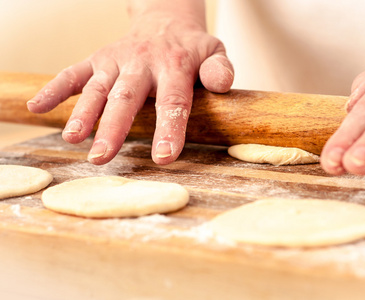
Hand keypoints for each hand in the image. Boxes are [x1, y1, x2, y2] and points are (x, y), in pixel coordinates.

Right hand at [27, 7, 233, 164]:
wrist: (165, 22)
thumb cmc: (192, 49)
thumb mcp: (214, 52)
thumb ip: (219, 69)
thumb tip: (221, 84)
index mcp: (175, 65)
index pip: (173, 101)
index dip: (169, 129)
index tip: (164, 157)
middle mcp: (142, 63)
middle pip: (127, 97)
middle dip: (113, 128)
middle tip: (102, 157)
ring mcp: (116, 61)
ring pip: (97, 88)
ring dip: (83, 113)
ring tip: (72, 139)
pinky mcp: (97, 60)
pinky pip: (72, 73)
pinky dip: (55, 89)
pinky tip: (37, 106)